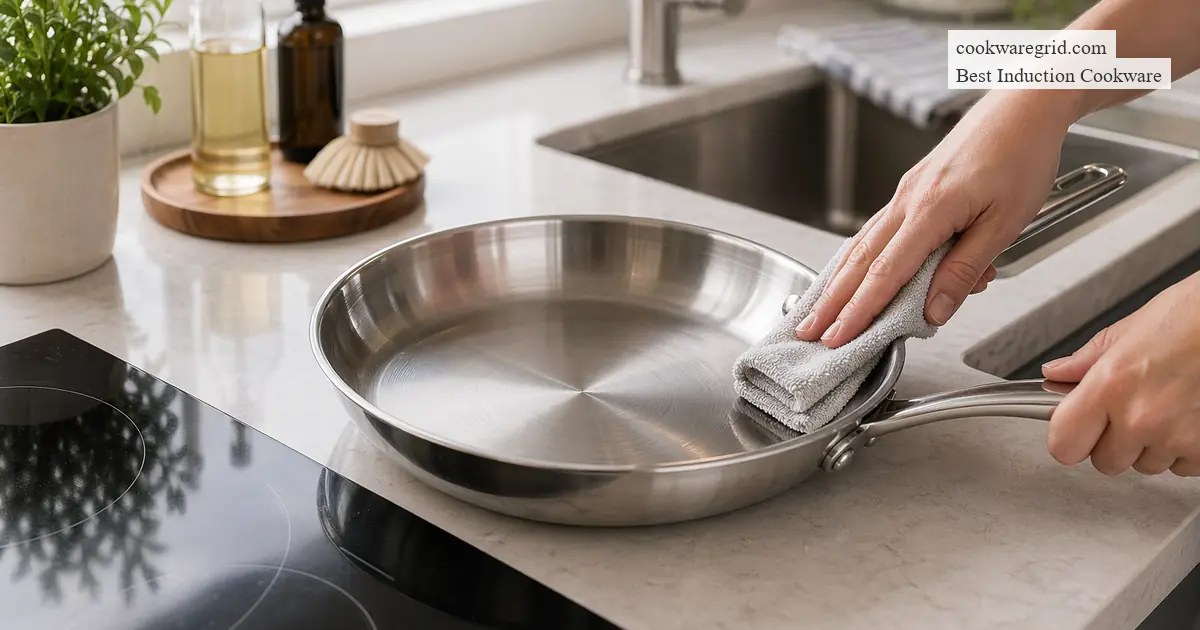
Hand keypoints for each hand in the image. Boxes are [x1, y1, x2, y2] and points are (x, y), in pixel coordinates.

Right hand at [796, 91, 1077, 346]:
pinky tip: (848, 274)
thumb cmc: (1021, 156)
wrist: (1022, 107)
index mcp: (930, 211)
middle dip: (831, 302)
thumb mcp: (1005, 222)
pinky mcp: (910, 190)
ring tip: (818, 310)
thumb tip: (936, 310)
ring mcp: (904, 194)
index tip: (839, 337)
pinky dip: (855, 259)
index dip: (859, 311)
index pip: (885, 273)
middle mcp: (907, 201)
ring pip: (860, 245)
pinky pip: (874, 231)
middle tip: (808, 332)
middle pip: (859, 262)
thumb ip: (964, 268)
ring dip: (836, 282)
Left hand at [1042, 271, 1199, 475]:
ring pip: (1146, 465)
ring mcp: (1177, 437)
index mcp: (1110, 385)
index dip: (1068, 438)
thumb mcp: (1131, 330)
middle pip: (1105, 462)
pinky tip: (1187, 416)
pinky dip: (1183, 448)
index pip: (1064, 445)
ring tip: (1165, 405)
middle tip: (1129, 409)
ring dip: (1150, 445)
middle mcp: (1141, 417)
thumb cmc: (1192, 318)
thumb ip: (1087, 360)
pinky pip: (1181, 466)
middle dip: (1112, 442)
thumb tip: (1057, 373)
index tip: (1075, 427)